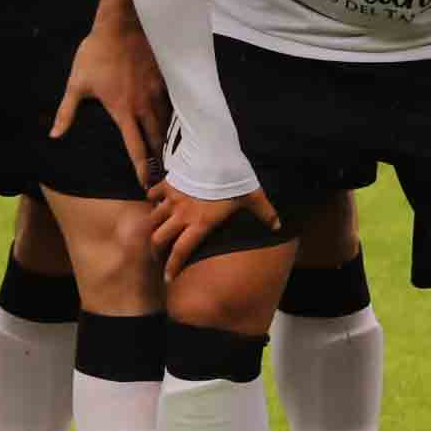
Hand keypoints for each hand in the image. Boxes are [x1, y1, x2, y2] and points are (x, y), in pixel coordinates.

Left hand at [56, 24, 165, 182]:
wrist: (121, 24)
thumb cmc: (96, 54)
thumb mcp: (77, 84)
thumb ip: (67, 113)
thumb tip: (54, 135)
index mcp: (122, 111)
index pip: (135, 148)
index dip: (142, 169)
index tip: (145, 185)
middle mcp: (143, 106)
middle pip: (156, 140)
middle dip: (160, 161)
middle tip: (163, 178)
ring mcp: (157, 92)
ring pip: (167, 124)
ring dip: (168, 141)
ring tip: (171, 157)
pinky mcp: (165, 80)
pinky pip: (173, 105)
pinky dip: (174, 119)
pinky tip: (175, 126)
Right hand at [147, 175, 276, 267]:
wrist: (215, 151)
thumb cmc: (233, 177)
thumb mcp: (252, 196)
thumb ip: (264, 213)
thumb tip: (278, 227)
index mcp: (200, 223)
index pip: (181, 251)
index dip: (172, 267)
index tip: (168, 279)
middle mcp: (182, 214)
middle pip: (160, 238)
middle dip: (156, 251)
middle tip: (158, 257)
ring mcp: (173, 198)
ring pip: (154, 218)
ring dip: (154, 227)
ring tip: (157, 231)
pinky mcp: (169, 183)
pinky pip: (154, 194)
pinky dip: (153, 200)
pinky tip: (155, 201)